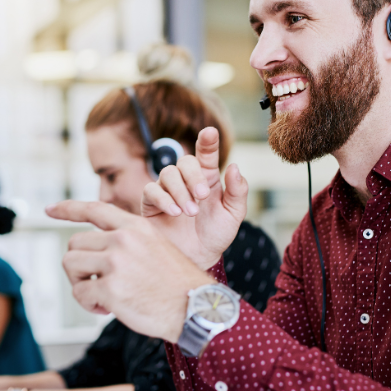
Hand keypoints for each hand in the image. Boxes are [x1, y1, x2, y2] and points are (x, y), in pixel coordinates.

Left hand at [46, 201, 213, 341]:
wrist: (196, 308)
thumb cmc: (176, 283)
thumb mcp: (156, 246)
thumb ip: (127, 242)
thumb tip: (93, 251)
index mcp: (136, 227)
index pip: (94, 208)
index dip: (68, 209)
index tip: (49, 210)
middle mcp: (123, 240)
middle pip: (74, 244)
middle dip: (79, 266)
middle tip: (95, 282)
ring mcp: (116, 263)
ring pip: (71, 265)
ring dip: (79, 283)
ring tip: (101, 295)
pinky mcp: (110, 289)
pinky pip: (80, 293)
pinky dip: (88, 304)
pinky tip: (108, 309)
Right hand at [142, 127, 247, 269]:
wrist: (198, 258)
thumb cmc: (216, 235)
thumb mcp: (234, 214)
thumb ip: (238, 191)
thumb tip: (234, 166)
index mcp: (208, 178)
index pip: (207, 153)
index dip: (208, 141)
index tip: (210, 132)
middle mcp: (187, 180)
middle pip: (185, 161)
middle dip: (194, 176)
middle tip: (202, 196)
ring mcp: (168, 190)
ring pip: (168, 173)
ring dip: (180, 191)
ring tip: (190, 213)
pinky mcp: (151, 203)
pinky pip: (151, 190)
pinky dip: (164, 199)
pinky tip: (175, 213)